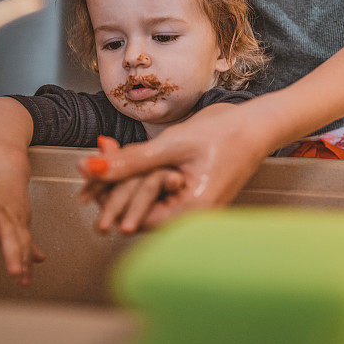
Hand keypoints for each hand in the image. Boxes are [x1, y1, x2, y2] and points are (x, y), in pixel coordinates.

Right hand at [0, 144, 43, 285]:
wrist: (4, 165)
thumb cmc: (11, 196)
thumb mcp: (20, 219)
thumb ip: (27, 241)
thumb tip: (39, 260)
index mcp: (17, 222)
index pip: (22, 244)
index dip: (24, 262)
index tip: (24, 281)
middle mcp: (5, 216)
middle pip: (10, 237)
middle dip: (13, 255)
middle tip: (14, 273)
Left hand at [78, 103, 271, 228]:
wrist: (257, 123)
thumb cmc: (224, 133)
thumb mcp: (170, 144)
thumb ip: (129, 161)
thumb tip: (90, 169)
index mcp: (192, 211)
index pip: (139, 220)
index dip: (110, 203)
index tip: (87, 185)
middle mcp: (194, 217)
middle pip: (141, 211)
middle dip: (114, 187)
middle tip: (96, 161)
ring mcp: (194, 207)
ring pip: (148, 200)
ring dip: (127, 178)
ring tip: (110, 150)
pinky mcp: (193, 194)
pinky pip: (160, 191)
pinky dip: (143, 174)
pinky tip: (129, 155)